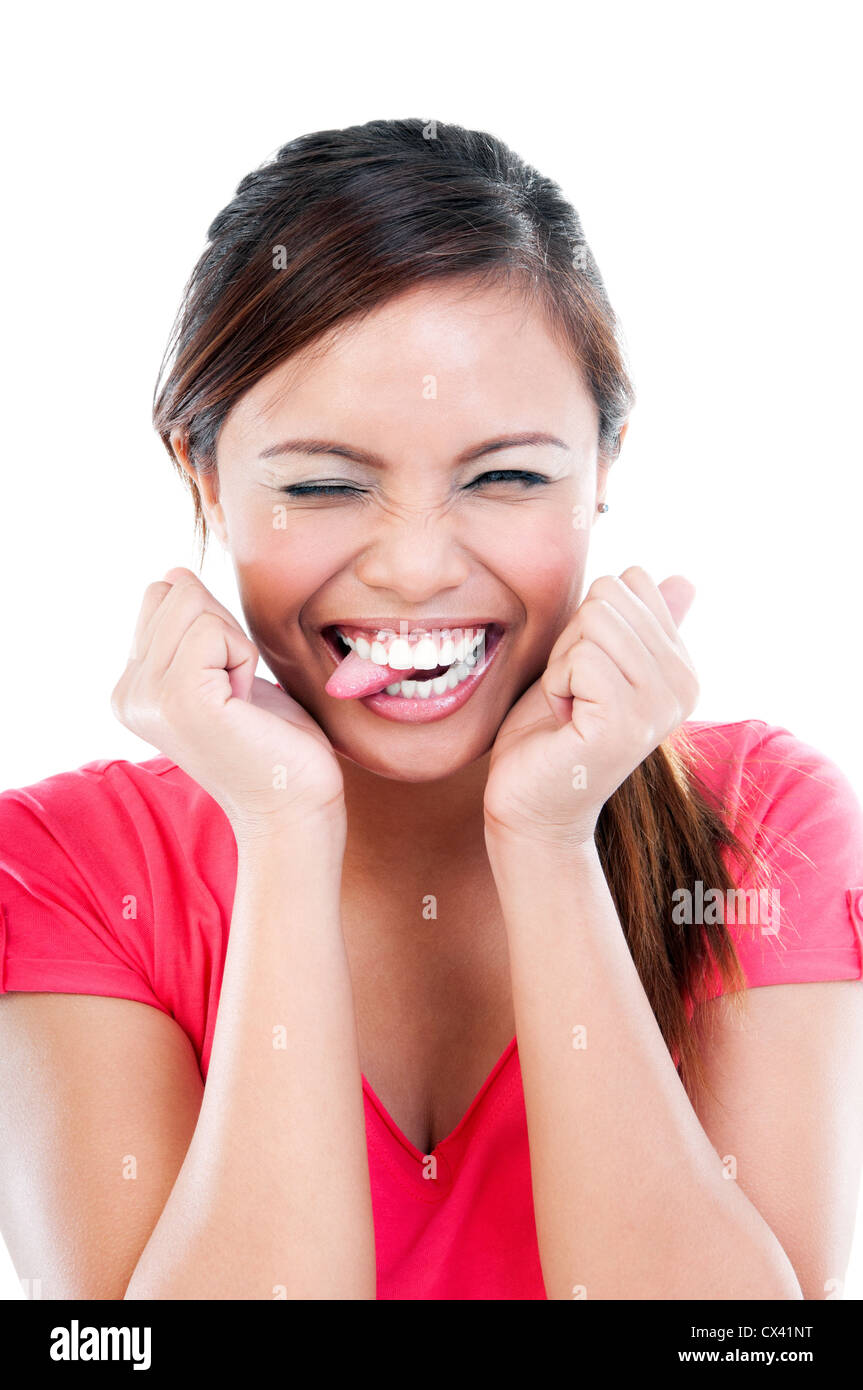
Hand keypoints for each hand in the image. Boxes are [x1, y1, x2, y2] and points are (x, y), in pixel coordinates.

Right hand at [110, 568, 344, 834]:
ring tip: (241, 701)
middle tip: (239, 694)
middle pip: (175, 592)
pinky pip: (213, 630)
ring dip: (236, 645)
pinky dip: (244, 659)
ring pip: (193, 604)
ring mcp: (146, 697)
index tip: (229, 684)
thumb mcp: (226, 670)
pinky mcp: (177, 699)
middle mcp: (127, 693)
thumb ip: (196, 625)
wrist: (294, 806)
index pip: (162, 596)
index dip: (213, 625)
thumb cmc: (275, 742)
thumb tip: (174, 573)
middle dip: (224, 630)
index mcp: (131, 686)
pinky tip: (245, 706)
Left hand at [483, 567, 697, 849]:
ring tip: (570, 709)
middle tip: (573, 695)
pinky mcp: (627, 722)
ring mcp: (660, 704)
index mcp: (682, 666)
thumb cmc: (553, 735)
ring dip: (562, 664)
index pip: (632, 582)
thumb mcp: (595, 664)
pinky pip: (580, 658)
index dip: (588, 622)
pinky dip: (556, 685)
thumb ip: (638, 625)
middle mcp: (684, 684)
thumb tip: (684, 579)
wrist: (531, 806)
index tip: (587, 675)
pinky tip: (564, 723)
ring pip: (594, 622)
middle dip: (572, 641)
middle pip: (609, 598)